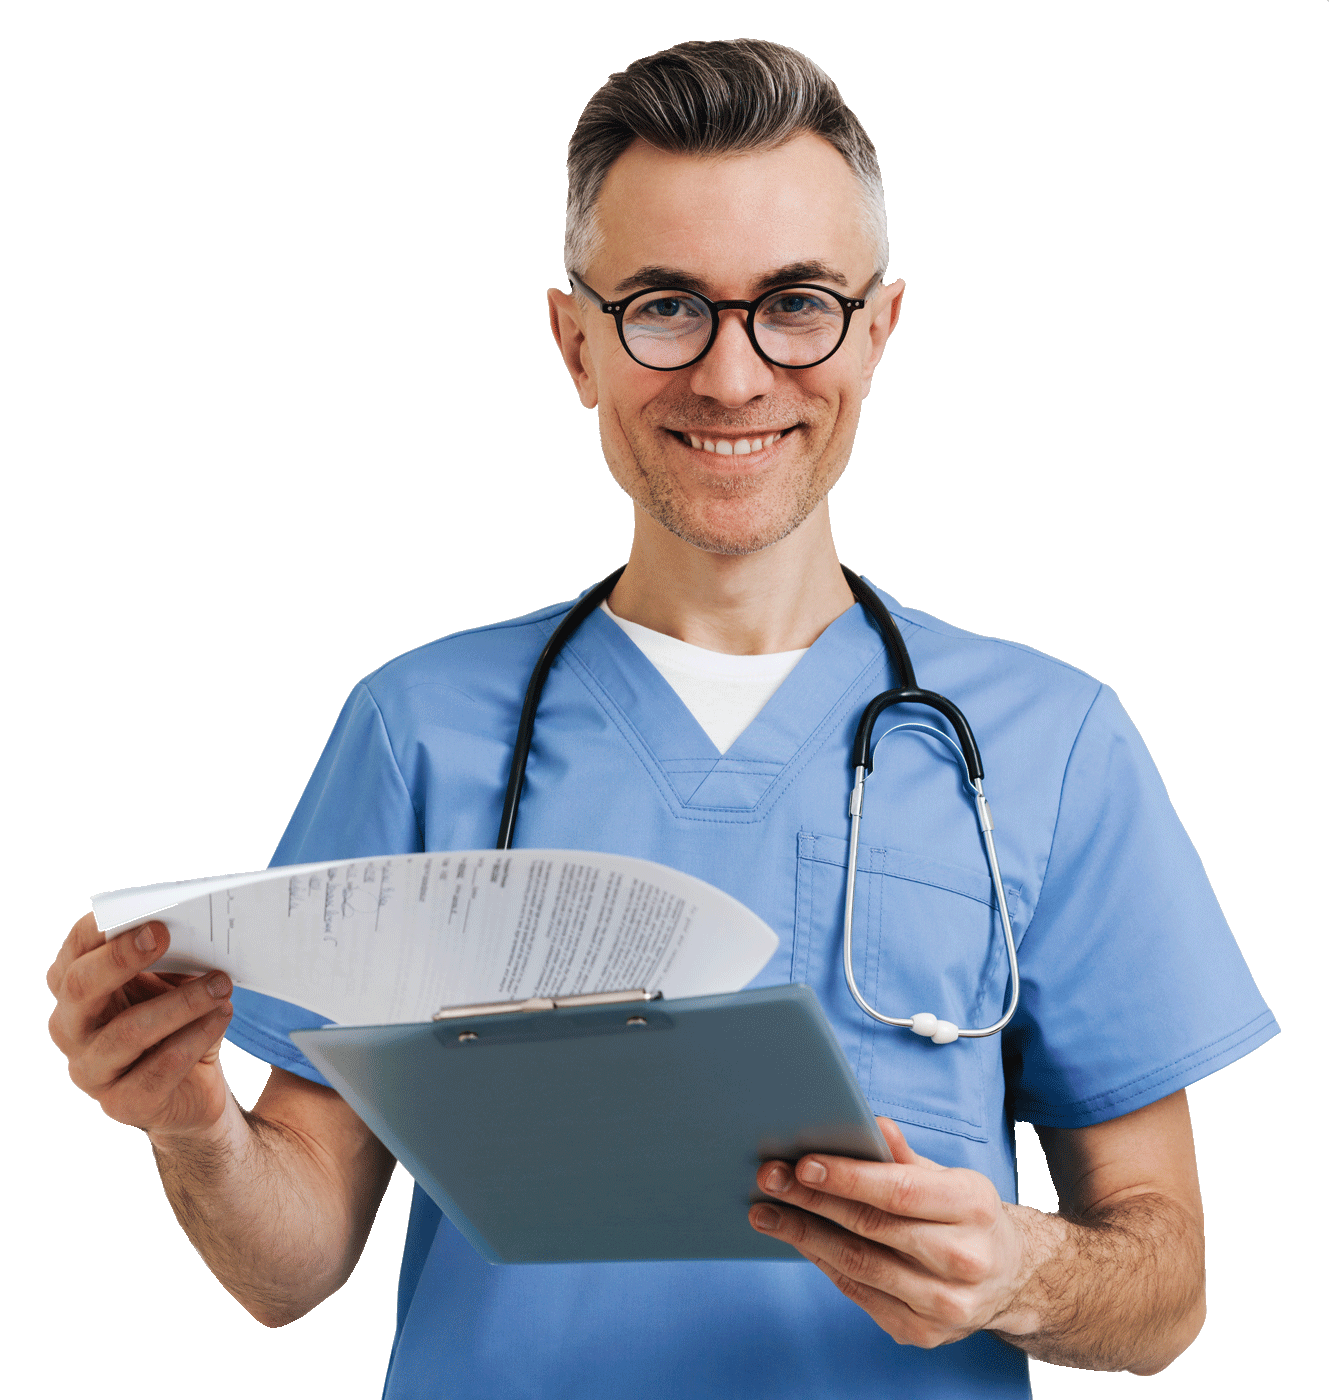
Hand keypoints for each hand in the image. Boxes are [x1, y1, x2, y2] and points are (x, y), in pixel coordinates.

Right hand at [47, 913, 234, 1138]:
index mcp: (77, 988)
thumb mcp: (170, 981)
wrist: (192, 1086)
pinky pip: (158, 1069)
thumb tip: (195, 924)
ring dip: (180, 1002)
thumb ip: (170, 954)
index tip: (137, 910)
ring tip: (220, 984)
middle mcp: (72, 1028)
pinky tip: (221, 1016)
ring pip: (127, 1031)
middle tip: (163, 933)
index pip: (74, 951)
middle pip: (80, 987)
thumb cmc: (175, 1018)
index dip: (99, 929)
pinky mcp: (123, 1103)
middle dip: (120, 958)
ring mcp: (92, 1070)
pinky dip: (194, 1038)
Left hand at [749, 1117, 1036, 1348]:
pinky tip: (799, 1239)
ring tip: (767, 1211)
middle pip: (871, 1228)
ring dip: (805, 1235)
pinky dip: (823, 1263)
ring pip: (859, 1265)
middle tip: (769, 1179)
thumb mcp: (951, 1177)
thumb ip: (906, 1155)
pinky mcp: (923, 1332)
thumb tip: (871, 1123)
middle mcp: (963, 1259)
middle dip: (812, 1202)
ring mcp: (944, 1304)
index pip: (899, 1191)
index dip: (848, 1178)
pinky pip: (859, 1293)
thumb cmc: (968, 1217)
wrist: (1013, 1280)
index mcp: (973, 1208)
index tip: (802, 1164)